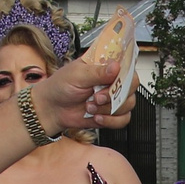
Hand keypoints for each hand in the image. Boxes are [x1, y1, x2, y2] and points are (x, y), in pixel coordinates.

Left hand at [33, 11, 130, 133]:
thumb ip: (97, 72)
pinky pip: (123, 119)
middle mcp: (112, 80)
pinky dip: (111, 120)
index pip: (127, 63)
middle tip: (97, 96)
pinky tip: (97, 117)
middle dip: (115, 94)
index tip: (117, 78)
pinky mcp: (112, 113)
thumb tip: (115, 67)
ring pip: (129, 103)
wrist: (52, 109)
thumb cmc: (60, 87)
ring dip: (109, 108)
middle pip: (132, 84)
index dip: (126, 71)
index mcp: (105, 65)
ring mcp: (113, 97)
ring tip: (91, 106)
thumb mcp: (76, 74)